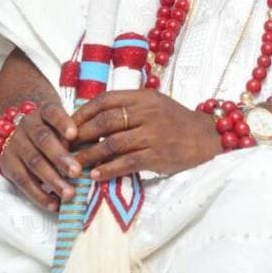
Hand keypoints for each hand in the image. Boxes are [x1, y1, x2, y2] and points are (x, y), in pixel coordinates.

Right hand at [0, 102, 80, 210]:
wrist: (20, 129)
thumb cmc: (53, 129)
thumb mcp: (63, 124)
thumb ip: (79, 134)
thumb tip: (99, 152)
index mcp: (44, 112)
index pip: (53, 112)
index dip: (63, 123)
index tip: (74, 134)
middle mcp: (27, 125)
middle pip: (43, 140)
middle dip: (60, 157)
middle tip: (77, 172)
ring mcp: (15, 144)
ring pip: (34, 162)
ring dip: (52, 180)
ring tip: (69, 193)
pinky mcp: (8, 163)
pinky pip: (23, 181)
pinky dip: (39, 194)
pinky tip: (54, 203)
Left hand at [72, 90, 219, 179]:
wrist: (206, 138)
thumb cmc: (175, 121)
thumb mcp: (153, 105)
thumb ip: (128, 108)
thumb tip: (91, 119)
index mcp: (143, 97)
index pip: (105, 100)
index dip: (83, 113)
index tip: (68, 126)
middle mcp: (147, 112)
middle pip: (105, 121)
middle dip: (81, 135)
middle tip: (65, 147)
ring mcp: (153, 134)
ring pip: (113, 143)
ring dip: (90, 156)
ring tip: (74, 165)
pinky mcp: (158, 155)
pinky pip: (127, 163)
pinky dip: (109, 170)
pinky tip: (96, 176)